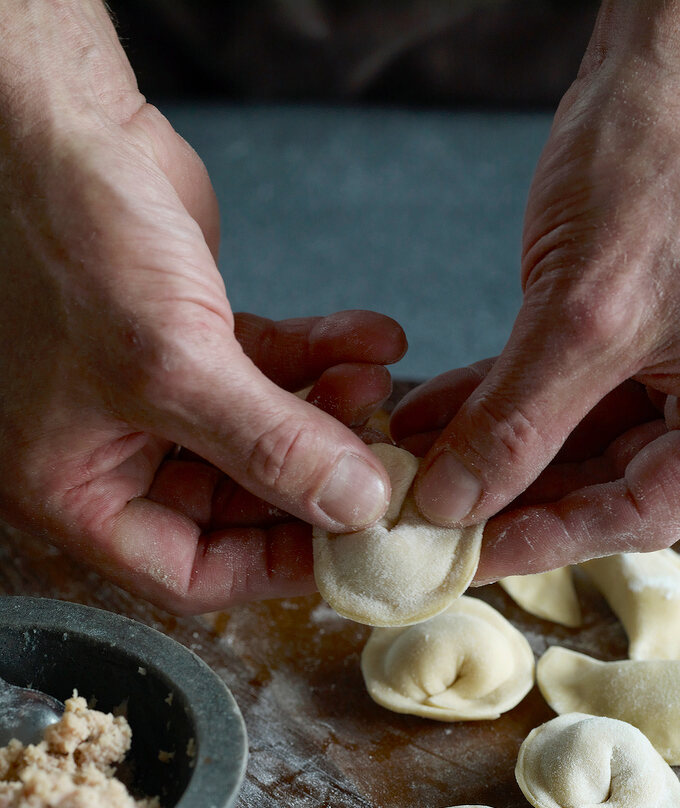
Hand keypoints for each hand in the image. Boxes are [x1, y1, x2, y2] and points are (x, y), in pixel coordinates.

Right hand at [0, 7, 404, 611]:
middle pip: (240, 506)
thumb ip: (269, 446)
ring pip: (263, 435)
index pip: (189, 573)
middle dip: (316, 481)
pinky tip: (373, 337)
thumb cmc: (67, 240)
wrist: (56, 121)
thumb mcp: (171, 365)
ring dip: (329, 414)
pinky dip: (322, 356)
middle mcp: (114, 449)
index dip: (274, 569)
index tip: (352, 549)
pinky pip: (271, 370)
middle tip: (383, 468)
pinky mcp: (192, 336)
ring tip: (376, 386)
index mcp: (76, 487)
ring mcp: (156, 393)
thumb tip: (356, 507)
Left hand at [391, 7, 679, 580]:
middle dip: (513, 492)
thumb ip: (516, 423)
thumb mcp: (581, 316)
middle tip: (435, 519)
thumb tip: (453, 505)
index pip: (646, 511)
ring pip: (576, 434)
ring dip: (495, 447)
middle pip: (608, 479)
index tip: (475, 555)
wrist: (670, 55)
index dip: (554, 538)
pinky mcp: (639, 327)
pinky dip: (500, 398)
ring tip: (418, 465)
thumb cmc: (661, 163)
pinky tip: (434, 413)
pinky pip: (564, 384)